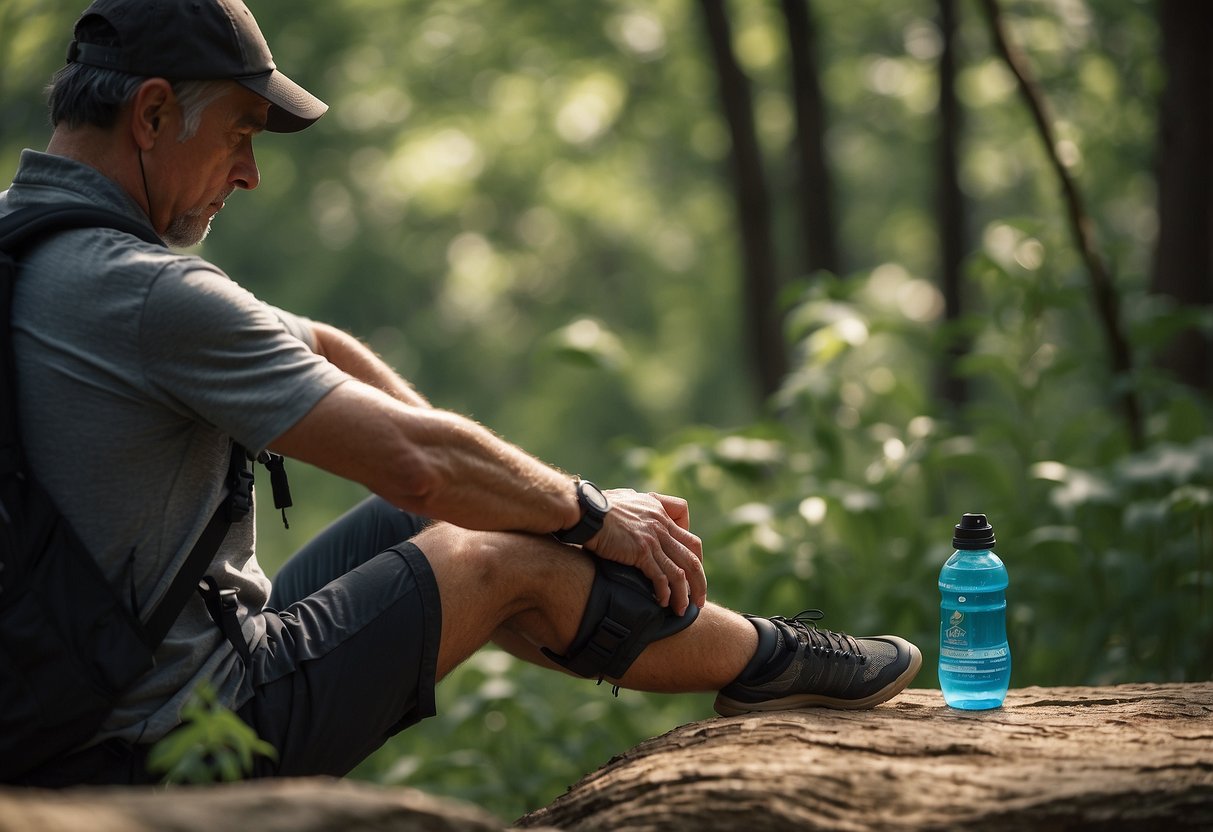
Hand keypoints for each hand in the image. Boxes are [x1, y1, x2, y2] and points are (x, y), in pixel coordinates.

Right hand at [583, 489, 705, 615]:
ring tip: (683, 609)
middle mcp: (661, 525)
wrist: (586, 510)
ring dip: (684, 594)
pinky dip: (665, 593)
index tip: (690, 573)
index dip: (695, 558)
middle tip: (699, 599)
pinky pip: (661, 577)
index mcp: (660, 512)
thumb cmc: (599, 505)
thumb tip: (637, 508)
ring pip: (680, 572)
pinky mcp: (641, 551)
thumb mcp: (627, 496)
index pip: (690, 537)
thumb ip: (639, 504)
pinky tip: (663, 602)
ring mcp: (652, 538)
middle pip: (692, 557)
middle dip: (699, 582)